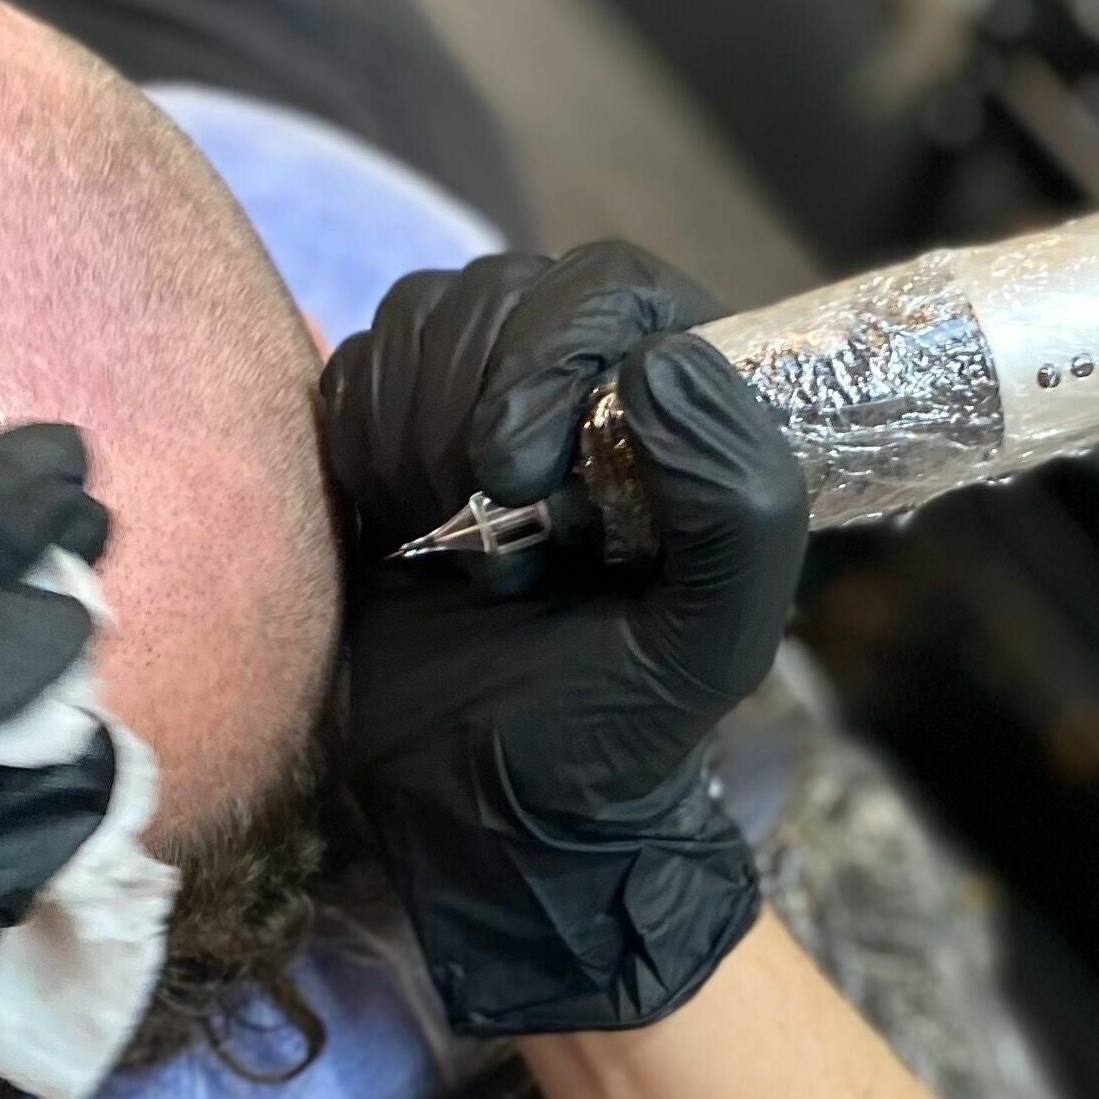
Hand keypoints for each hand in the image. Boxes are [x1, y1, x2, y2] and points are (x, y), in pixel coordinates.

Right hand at [322, 244, 808, 1034]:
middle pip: (507, 289)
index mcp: (691, 410)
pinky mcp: (400, 431)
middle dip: (475, 405)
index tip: (522, 478)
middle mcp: (593, 380)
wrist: (486, 810)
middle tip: (487, 537)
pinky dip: (360, 440)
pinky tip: (399, 525)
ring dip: (418, 433)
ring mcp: (490, 397)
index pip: (614, 288)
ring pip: (425, 313)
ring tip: (455, 545)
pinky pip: (357, 362)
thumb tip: (663, 363)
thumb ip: (741, 507)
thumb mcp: (713, 645)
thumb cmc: (614, 733)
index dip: (554, 354)